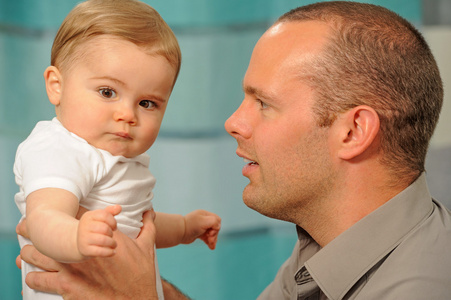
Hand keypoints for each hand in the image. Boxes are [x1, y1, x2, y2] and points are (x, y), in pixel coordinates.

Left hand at [17, 210, 158, 299]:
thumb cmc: (140, 274)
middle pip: (50, 233)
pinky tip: (33, 276)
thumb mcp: (146, 247)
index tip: (58, 214)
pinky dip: (33, 278)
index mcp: (98, 237)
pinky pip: (39, 280)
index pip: (77, 217)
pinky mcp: (66, 288)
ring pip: (38, 256)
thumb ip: (147, 226)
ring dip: (30, 253)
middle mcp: (81, 250)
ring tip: (27, 252)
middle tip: (30, 228)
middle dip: (38, 230)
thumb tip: (149, 211)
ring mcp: (71, 269)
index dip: (66, 214)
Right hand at [77, 205, 120, 257]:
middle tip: (111, 236)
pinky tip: (113, 252)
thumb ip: (110, 211)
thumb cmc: (94, 228)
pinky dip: (109, 252)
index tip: (114, 227)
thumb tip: (119, 207)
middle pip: (105, 228)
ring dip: (112, 243)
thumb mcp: (100, 218)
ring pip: (103, 240)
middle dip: (111, 233)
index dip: (113, 222)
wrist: (78, 242)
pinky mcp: (85, 250)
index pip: (105, 215)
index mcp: (88, 216)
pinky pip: (100, 252)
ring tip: (113, 244)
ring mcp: (83, 238)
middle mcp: (84, 226)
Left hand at [182, 210, 220, 249]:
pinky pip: (207, 238)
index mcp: (205, 215)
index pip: (217, 220)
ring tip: (211, 245)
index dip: (216, 227)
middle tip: (210, 239)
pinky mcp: (199, 234)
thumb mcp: (205, 221)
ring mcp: (201, 227)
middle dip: (214, 235)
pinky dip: (210, 242)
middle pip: (215, 228)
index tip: (210, 232)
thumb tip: (217, 227)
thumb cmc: (191, 226)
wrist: (179, 233)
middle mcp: (203, 220)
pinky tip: (211, 247)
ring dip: (213, 240)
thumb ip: (214, 222)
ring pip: (212, 234)